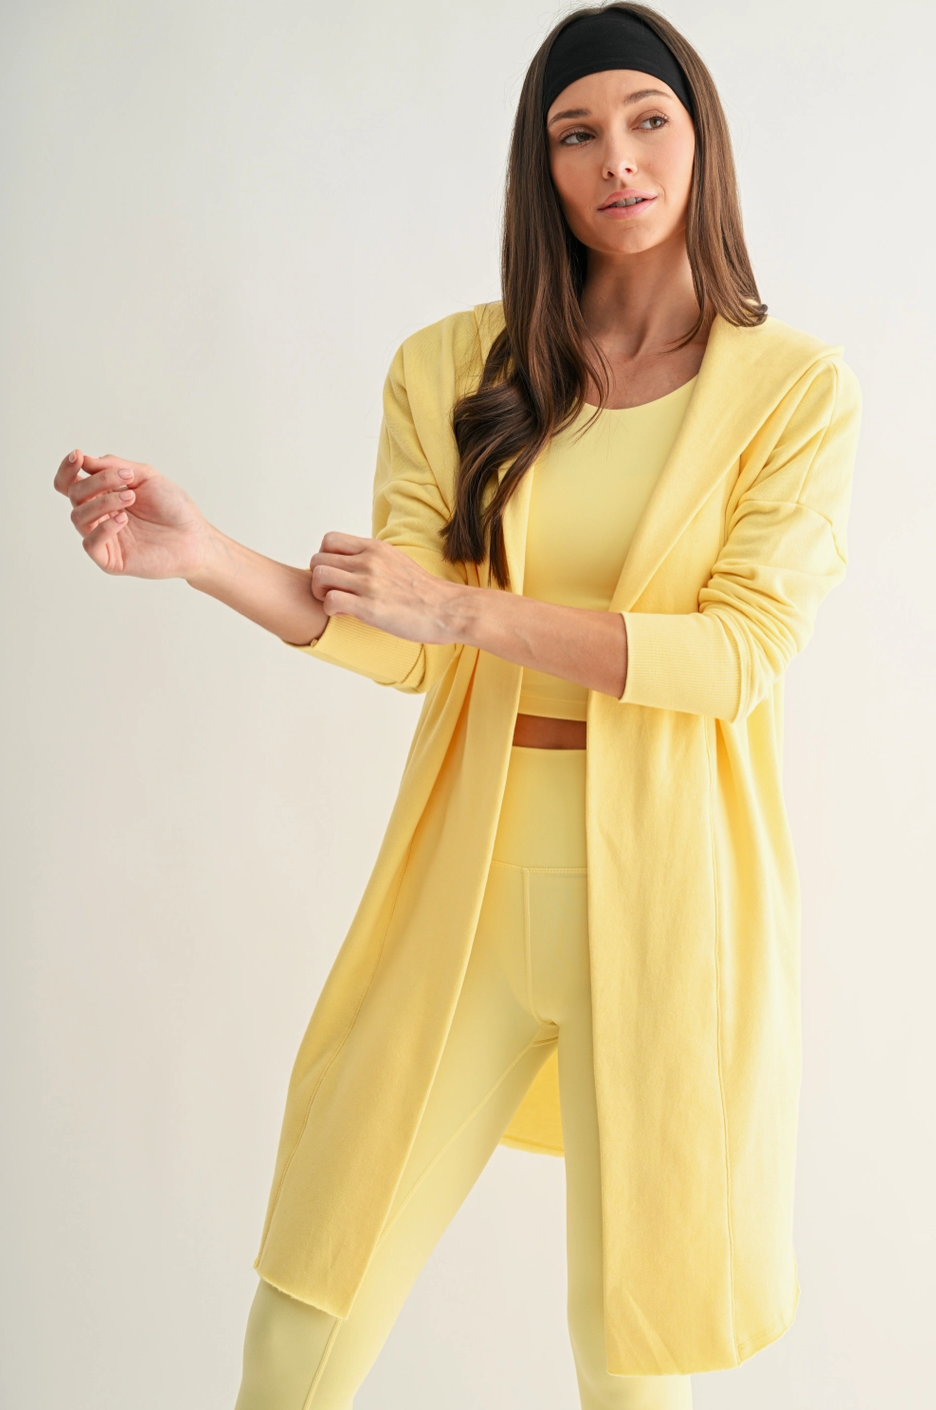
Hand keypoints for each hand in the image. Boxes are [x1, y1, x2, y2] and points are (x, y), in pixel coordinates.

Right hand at [54, 450, 210, 579]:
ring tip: (131, 497)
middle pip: (74, 495)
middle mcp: (99, 516)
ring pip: (79, 517)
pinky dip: (103, 528)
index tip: (78, 456)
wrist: (196, 537)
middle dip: (96, 482)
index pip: (70, 483)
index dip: (67, 469)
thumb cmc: (173, 507)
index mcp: (103, 495)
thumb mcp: (145, 476)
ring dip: (103, 502)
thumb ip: (114, 466)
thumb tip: (83, 459)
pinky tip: (123, 520)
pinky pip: (90, 543)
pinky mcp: (110, 560)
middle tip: (126, 480)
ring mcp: (103, 538)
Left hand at [308, 532, 462, 643]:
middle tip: (332, 593)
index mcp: (375, 548)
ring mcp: (369, 583)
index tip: (336, 575)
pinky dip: (330, 610)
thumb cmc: (424, 592)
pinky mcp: (369, 607)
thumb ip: (374, 558)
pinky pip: (330, 601)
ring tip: (337, 604)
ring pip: (319, 576)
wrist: (447, 610)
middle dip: (318, 579)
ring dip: (320, 594)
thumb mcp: (397, 561)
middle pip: (318, 559)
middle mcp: (369, 561)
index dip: (324, 558)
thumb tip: (357, 560)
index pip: (329, 540)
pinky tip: (345, 615)